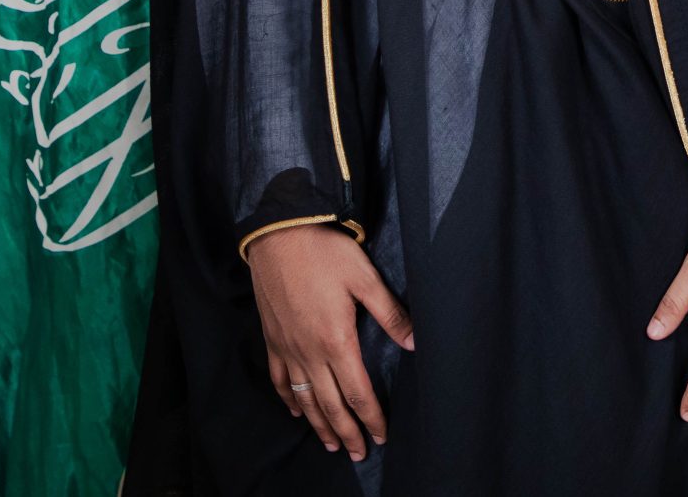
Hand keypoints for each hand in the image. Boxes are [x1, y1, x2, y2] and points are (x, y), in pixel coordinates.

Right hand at [243, 224, 413, 461]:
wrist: (279, 234)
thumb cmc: (326, 252)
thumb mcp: (366, 279)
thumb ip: (390, 314)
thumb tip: (416, 343)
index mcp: (336, 341)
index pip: (358, 392)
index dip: (371, 417)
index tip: (382, 436)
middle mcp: (308, 352)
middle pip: (330, 404)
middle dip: (347, 431)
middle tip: (358, 453)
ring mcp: (286, 348)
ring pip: (303, 398)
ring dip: (319, 424)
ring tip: (331, 443)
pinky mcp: (271, 339)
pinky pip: (278, 379)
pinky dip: (288, 399)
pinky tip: (297, 410)